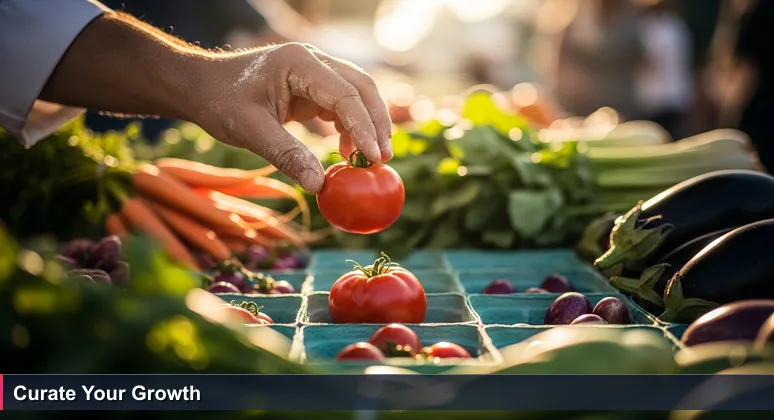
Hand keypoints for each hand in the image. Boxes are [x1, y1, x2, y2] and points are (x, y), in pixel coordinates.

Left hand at [190, 43, 392, 193]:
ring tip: (367, 160)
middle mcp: (314, 61)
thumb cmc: (221, 102)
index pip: (345, 94)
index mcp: (299, 63)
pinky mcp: (314, 86)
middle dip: (377, 123)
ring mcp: (316, 71)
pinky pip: (343, 104)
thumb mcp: (250, 131)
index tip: (375, 157)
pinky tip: (348, 151)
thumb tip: (318, 186)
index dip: (364, 126)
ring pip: (357, 94)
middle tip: (382, 160)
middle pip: (362, 88)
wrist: (202, 87)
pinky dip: (352, 127)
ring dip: (367, 125)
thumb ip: (287, 155)